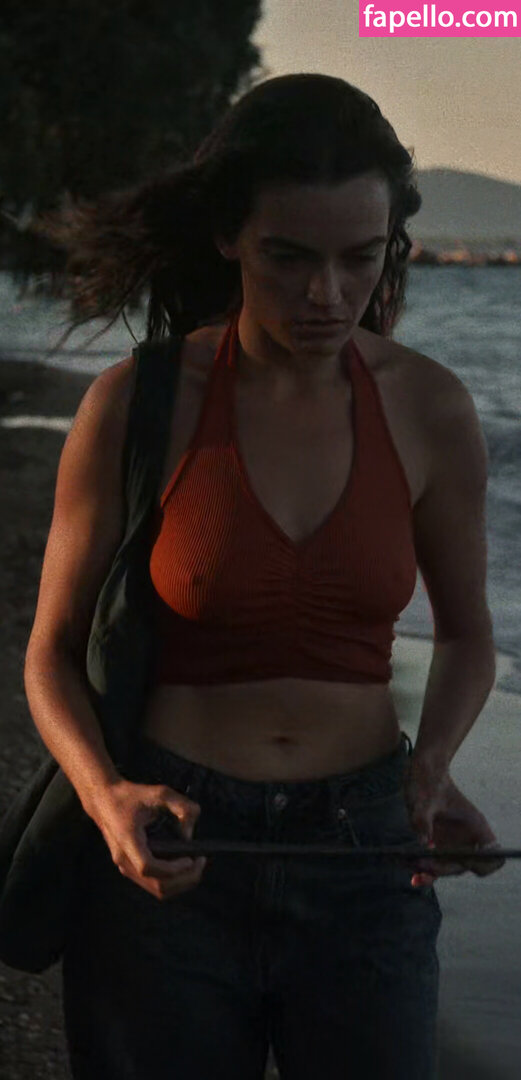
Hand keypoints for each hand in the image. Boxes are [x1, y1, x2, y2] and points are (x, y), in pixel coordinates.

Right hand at [90, 778, 207, 899]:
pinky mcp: (129, 868)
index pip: (149, 867)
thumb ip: (181, 806)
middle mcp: (124, 860)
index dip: (173, 868)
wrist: (103, 800)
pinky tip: (183, 866)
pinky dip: (172, 880)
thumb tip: (190, 833)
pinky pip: (153, 884)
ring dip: (180, 883)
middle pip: (158, 886)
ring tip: (195, 866)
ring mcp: (125, 867)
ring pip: (157, 890)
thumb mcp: (158, 792)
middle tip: (201, 862)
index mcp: (127, 841)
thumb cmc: (130, 796)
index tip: (191, 858)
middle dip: (185, 878)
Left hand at [402, 761, 504, 886]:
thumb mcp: (424, 800)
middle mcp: (467, 838)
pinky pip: (435, 864)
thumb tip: (424, 844)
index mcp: (476, 826)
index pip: (490, 856)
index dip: (478, 863)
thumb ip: (424, 821)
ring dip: (433, 874)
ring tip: (416, 877)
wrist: (421, 773)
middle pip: (464, 866)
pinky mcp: (438, 844)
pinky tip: (414, 876)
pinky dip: (426, 871)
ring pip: (448, 869)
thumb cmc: (428, 782)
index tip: (460, 860)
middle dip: (444, 870)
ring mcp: (453, 843)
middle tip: (423, 866)